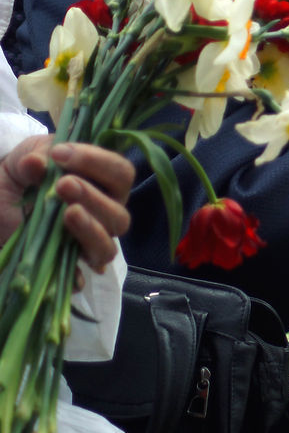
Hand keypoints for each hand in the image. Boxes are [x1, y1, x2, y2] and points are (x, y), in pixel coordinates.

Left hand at [1, 138, 133, 271]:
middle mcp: (103, 215)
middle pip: (120, 215)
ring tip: (68, 213)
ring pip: (108, 247)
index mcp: (104, 184)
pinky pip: (81, 277)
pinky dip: (75, 274)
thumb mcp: (26, 157)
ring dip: (91, 230)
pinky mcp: (65, 265)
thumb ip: (35, 155)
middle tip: (63, 185)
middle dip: (94, 198)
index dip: (98, 162)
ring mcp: (86, 243)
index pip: (121, 173)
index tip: (60, 154)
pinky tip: (61, 262)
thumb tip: (37, 163)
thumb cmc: (23, 175)